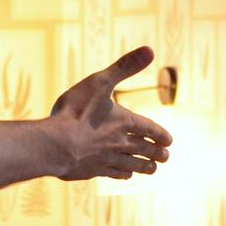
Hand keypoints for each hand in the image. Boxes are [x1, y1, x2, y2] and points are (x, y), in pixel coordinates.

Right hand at [45, 47, 173, 181]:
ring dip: (144, 167)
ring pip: (132, 165)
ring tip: (153, 170)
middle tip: (166, 158)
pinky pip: (113, 174)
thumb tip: (150, 49)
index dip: (160, 135)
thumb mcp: (99, 82)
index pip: (149, 129)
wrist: (55, 145)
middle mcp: (119, 142)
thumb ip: (124, 66)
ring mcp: (106, 159)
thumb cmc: (76, 112)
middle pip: (143, 149)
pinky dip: (123, 174)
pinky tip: (125, 175)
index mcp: (124, 121)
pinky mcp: (92, 171)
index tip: (169, 141)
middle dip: (156, 153)